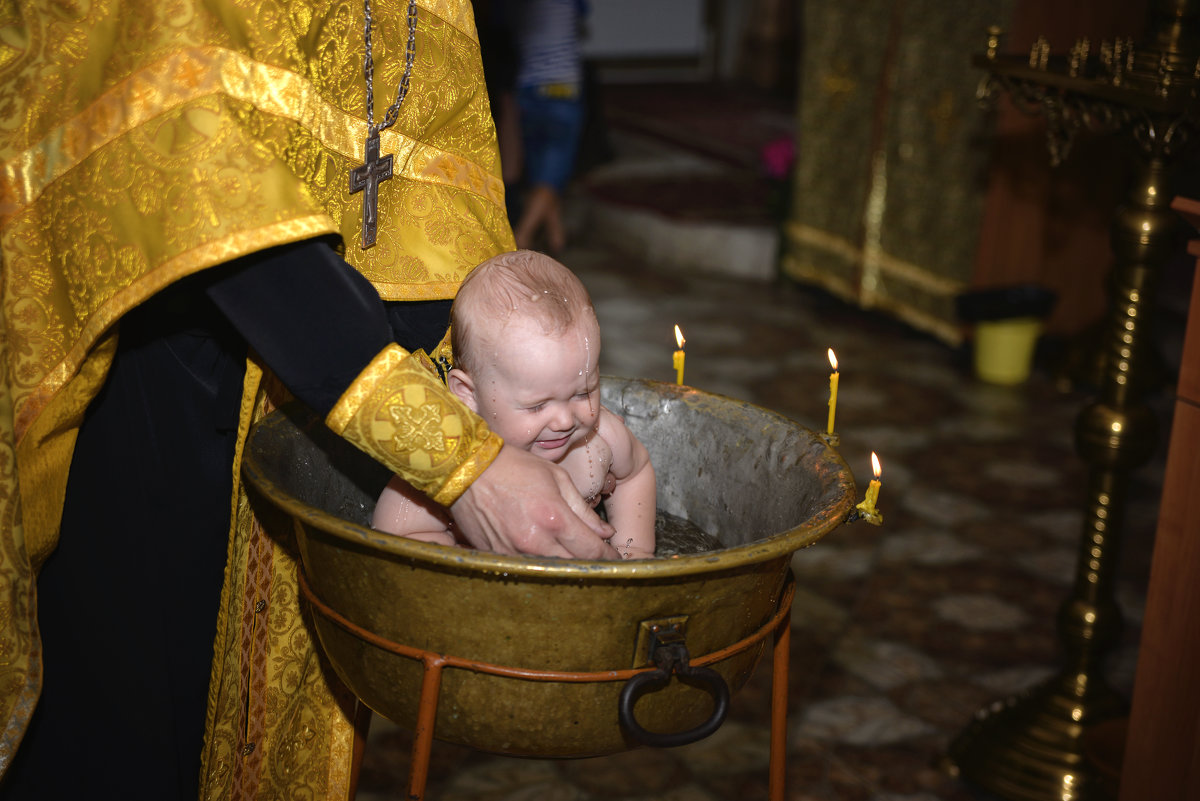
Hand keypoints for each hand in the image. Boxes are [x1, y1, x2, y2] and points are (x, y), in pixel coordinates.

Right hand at [450, 445, 618, 558]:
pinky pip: (526, 570)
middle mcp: (535, 541)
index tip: (613, 557)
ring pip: (550, 573)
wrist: (466, 469)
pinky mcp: (497, 557)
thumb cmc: (513, 467)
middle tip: (597, 560)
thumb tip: (605, 532)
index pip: (592, 549)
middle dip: (589, 564)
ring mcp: (514, 552)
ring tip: (572, 559)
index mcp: (554, 518)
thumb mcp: (556, 478)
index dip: (607, 556)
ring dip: (565, 568)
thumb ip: (583, 509)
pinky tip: (543, 558)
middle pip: (574, 567)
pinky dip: (538, 567)